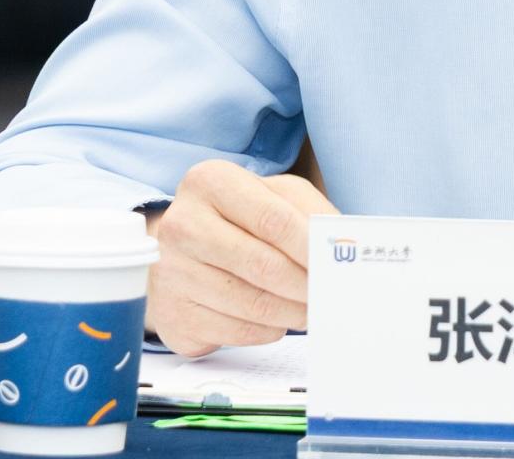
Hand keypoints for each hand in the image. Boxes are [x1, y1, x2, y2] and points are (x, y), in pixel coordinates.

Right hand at [144, 160, 338, 355]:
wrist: (181, 248)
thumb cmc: (238, 217)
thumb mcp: (274, 195)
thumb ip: (309, 212)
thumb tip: (340, 245)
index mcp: (210, 182)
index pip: (274, 219)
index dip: (311, 247)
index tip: (335, 264)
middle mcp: (183, 224)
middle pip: (263, 265)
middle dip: (306, 285)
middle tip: (330, 295)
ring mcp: (173, 272)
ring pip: (252, 304)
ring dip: (292, 312)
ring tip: (311, 309)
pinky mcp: (174, 314)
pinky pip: (236, 331)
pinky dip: (268, 329)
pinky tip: (278, 319)